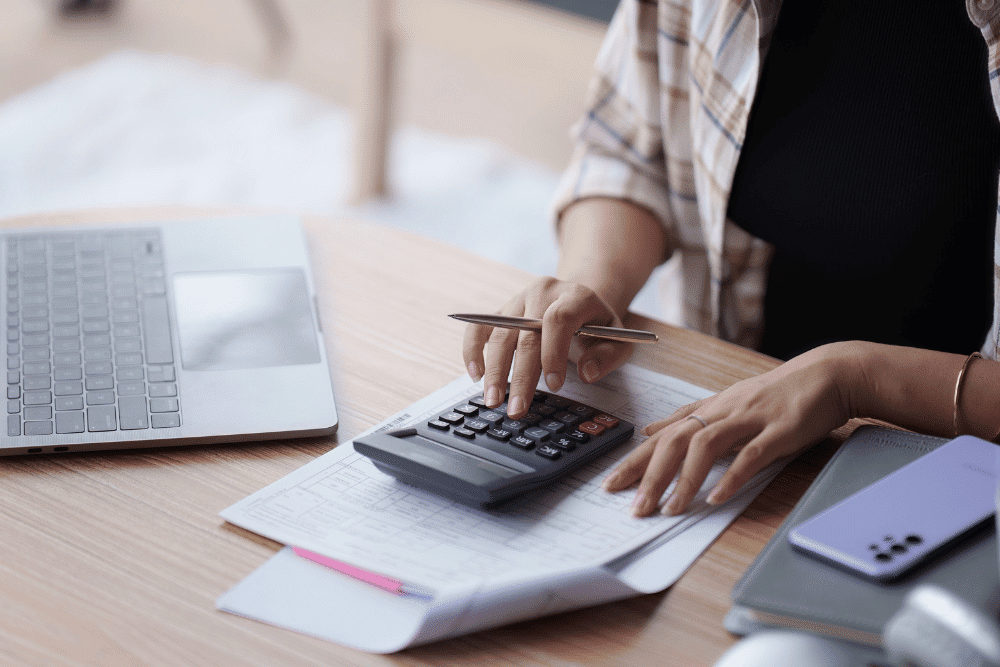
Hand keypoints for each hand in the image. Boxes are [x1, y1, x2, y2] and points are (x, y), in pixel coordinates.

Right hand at [462, 277, 633, 417]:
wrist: (576, 300)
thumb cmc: (596, 324)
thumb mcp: (617, 338)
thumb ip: (608, 356)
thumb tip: (586, 373)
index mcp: (575, 295)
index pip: (559, 320)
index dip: (553, 353)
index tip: (553, 386)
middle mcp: (543, 292)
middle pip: (526, 333)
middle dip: (520, 375)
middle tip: (517, 409)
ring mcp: (518, 300)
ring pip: (500, 334)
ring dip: (494, 371)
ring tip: (493, 401)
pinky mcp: (501, 310)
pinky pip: (480, 328)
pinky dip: (473, 350)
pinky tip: (475, 375)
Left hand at [603, 342, 862, 516]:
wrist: (829, 374)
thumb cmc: (779, 393)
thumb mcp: (728, 402)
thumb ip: (690, 418)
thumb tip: (650, 430)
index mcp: (710, 408)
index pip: (663, 436)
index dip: (635, 459)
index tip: (611, 484)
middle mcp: (723, 411)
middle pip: (674, 441)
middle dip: (649, 474)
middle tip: (633, 506)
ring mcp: (750, 419)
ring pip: (705, 446)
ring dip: (684, 480)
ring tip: (669, 509)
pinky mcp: (779, 430)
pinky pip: (751, 455)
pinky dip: (732, 477)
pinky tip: (716, 498)